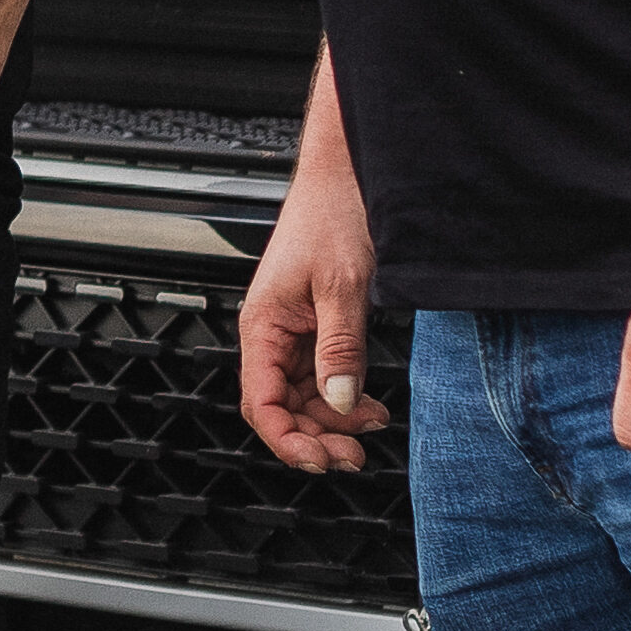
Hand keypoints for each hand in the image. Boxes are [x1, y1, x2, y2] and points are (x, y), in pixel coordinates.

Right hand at [237, 163, 387, 475]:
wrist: (348, 171)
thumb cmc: (333, 212)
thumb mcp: (342, 286)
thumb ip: (340, 348)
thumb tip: (339, 400)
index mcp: (263, 324)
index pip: (260, 402)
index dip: (286, 438)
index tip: (320, 459)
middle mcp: (273, 331)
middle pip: (281, 406)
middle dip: (315, 435)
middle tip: (353, 456)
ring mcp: (295, 329)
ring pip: (304, 395)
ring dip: (333, 419)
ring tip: (370, 428)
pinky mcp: (318, 323)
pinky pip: (323, 375)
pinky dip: (344, 395)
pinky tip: (369, 405)